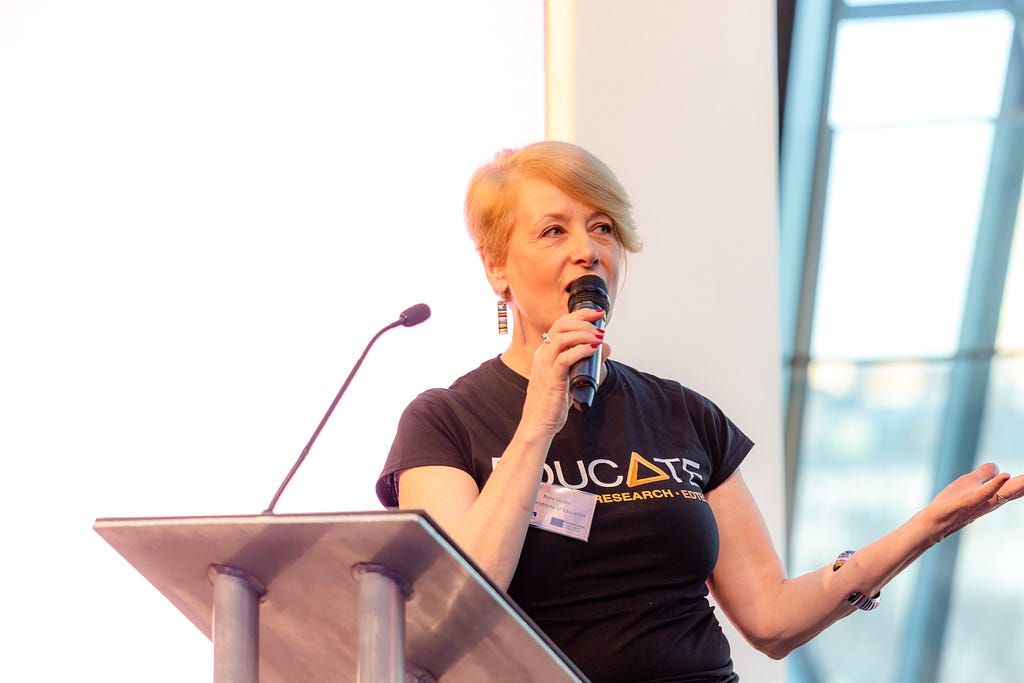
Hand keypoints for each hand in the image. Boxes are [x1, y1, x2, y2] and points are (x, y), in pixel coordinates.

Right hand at [518, 308, 608, 434]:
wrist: (538, 422)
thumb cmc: (552, 401)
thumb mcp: (570, 376)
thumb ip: (585, 361)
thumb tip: (605, 348)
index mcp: (545, 351)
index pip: (560, 323)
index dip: (580, 314)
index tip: (597, 313)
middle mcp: (543, 354)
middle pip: (561, 325)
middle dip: (584, 320)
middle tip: (601, 325)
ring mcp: (546, 365)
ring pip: (563, 337)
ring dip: (584, 334)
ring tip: (599, 338)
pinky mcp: (552, 378)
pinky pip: (565, 358)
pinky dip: (581, 350)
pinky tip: (593, 350)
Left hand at [920, 463, 1023, 542]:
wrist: (935, 519)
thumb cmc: (952, 502)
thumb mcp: (972, 484)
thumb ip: (985, 475)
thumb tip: (998, 467)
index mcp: (997, 495)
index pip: (1020, 487)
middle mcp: (994, 500)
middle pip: (1019, 490)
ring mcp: (982, 502)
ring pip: (1006, 492)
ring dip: (1021, 484)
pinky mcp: (967, 502)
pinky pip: (983, 493)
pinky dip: (994, 484)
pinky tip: (1005, 475)